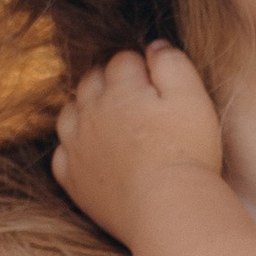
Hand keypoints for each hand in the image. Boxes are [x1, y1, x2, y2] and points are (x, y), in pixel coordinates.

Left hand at [52, 44, 225, 249]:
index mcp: (120, 89)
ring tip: (110, 121)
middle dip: (110, 81)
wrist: (168, 209)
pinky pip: (62, 154)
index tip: (157, 83)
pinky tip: (92, 153)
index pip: (122, 60)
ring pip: (70, 113)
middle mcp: (91, 113)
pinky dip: (73, 148)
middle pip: (92, 81)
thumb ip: (172, 64)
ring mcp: (77, 147)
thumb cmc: (187, 152)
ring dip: (86, 109)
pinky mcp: (74, 179)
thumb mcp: (192, 98)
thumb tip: (154, 46)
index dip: (141, 66)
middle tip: (136, 99)